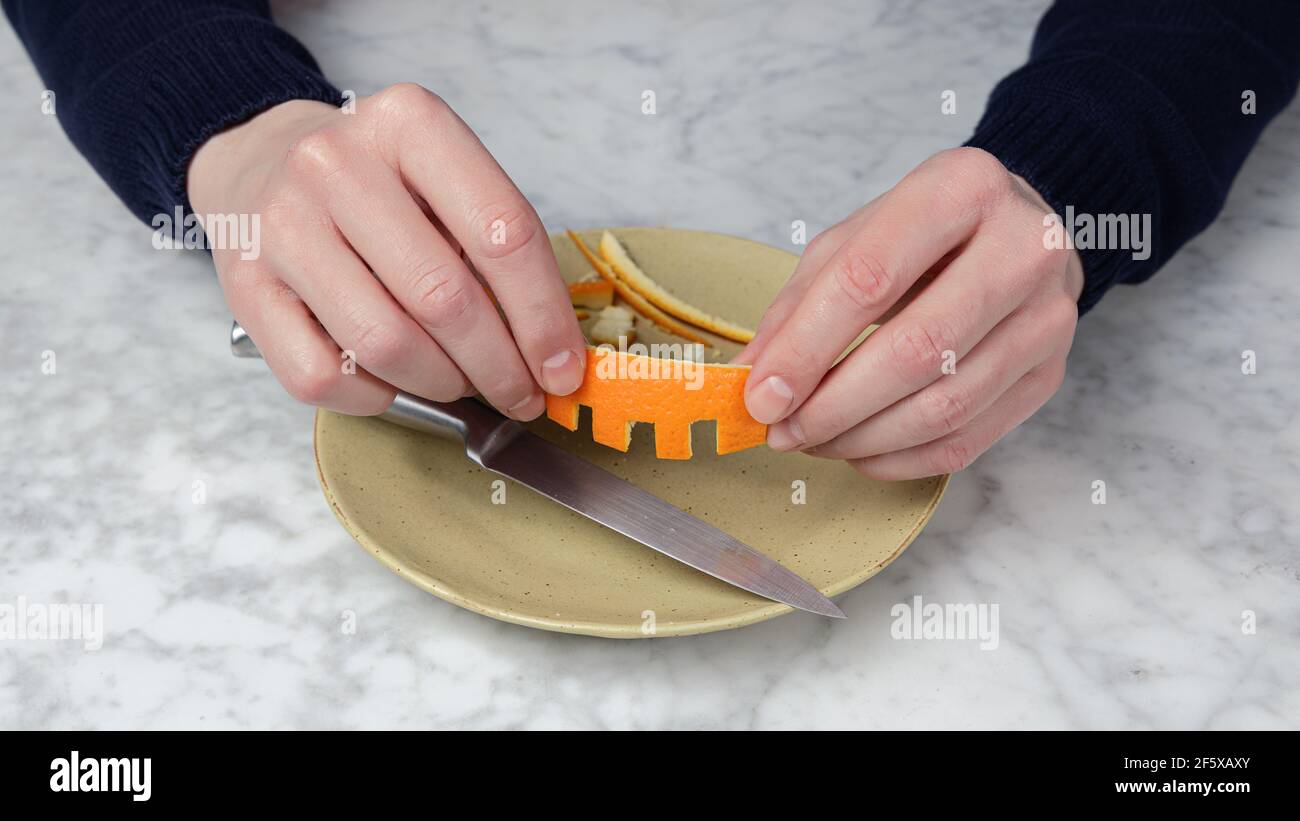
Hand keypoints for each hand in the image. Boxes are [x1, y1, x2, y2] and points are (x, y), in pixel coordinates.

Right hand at [187, 84, 586, 417]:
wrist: (260, 164)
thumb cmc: (375, 184)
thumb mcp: (442, 179)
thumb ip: (494, 249)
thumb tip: (552, 353)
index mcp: (408, 124)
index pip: (502, 232)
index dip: (544, 317)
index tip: (564, 369)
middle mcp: (337, 164)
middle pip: (446, 297)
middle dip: (500, 366)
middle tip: (522, 394)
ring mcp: (281, 224)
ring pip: (386, 343)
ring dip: (443, 383)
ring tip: (464, 384)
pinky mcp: (244, 287)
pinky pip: (323, 376)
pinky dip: (374, 396)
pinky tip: (394, 381)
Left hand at [734, 148, 1083, 479]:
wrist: (1018, 235)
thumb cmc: (927, 235)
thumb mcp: (854, 240)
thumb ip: (800, 305)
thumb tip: (752, 381)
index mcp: (963, 188)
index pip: (870, 280)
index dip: (807, 348)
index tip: (762, 395)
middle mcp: (1023, 248)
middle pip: (916, 351)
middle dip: (834, 406)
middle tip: (783, 431)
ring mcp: (1048, 317)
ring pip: (944, 406)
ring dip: (862, 440)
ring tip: (813, 441)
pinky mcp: (1051, 374)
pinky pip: (967, 440)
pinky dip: (900, 460)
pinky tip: (859, 451)